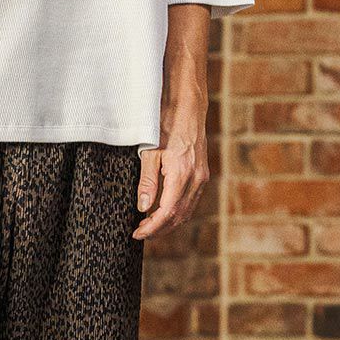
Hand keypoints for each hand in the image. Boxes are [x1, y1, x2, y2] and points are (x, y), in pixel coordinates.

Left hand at [132, 103, 208, 239]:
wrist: (188, 105)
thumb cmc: (166, 123)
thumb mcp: (150, 151)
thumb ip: (147, 181)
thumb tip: (144, 207)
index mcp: (182, 174)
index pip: (167, 212)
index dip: (152, 227)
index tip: (137, 234)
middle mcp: (196, 178)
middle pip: (179, 216)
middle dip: (160, 229)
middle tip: (140, 233)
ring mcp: (202, 176)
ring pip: (187, 210)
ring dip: (169, 222)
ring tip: (148, 224)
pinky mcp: (202, 173)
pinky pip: (191, 199)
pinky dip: (177, 210)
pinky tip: (163, 209)